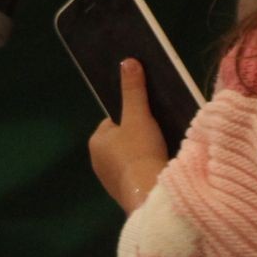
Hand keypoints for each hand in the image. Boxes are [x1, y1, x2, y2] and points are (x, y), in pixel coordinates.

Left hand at [88, 58, 169, 212]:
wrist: (149, 195)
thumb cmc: (139, 151)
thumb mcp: (138, 116)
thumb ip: (134, 90)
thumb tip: (127, 61)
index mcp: (96, 141)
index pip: (113, 122)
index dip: (131, 117)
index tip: (148, 119)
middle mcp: (97, 162)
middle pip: (121, 140)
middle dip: (137, 137)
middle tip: (157, 134)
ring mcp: (109, 181)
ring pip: (128, 159)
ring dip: (141, 154)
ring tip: (160, 150)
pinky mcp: (122, 195)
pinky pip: (134, 175)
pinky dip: (144, 170)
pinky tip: (158, 168)